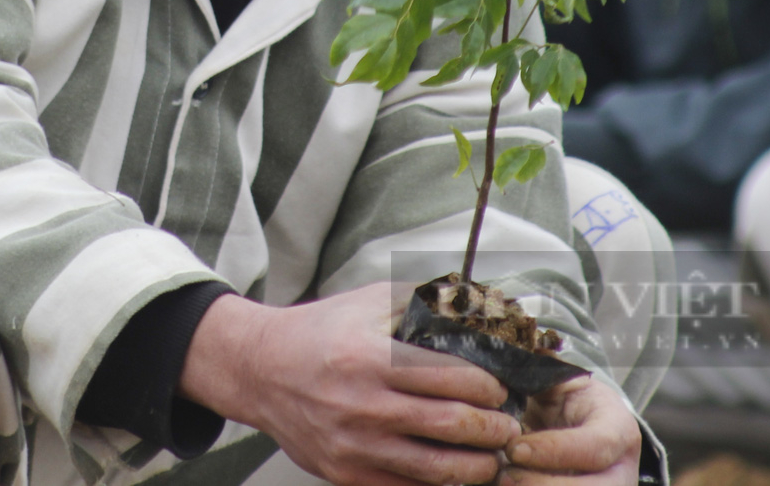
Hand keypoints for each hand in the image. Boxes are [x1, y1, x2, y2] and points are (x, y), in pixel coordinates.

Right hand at [179, 284, 520, 485]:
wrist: (260, 370)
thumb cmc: (320, 333)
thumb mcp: (367, 302)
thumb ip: (421, 302)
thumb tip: (476, 306)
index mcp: (372, 357)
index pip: (452, 377)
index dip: (489, 387)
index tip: (499, 389)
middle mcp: (363, 404)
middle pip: (452, 425)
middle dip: (494, 429)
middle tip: (509, 427)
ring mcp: (354, 445)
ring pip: (436, 468)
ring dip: (477, 466)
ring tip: (492, 457)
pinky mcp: (346, 474)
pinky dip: (438, 485)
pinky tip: (454, 473)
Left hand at [503, 377, 640, 485]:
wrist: (582, 425)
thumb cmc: (568, 402)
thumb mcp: (561, 383)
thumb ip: (542, 376)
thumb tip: (517, 356)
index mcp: (619, 430)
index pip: (595, 447)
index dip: (554, 451)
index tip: (515, 449)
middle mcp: (621, 471)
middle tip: (505, 477)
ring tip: (504, 482)